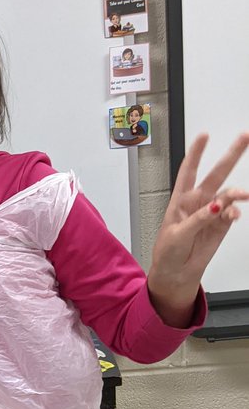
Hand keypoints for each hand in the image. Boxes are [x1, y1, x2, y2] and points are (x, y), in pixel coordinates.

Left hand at [147, 133, 248, 325]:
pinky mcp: (221, 225)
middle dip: (230, 155)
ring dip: (236, 192)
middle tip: (245, 137)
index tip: (205, 135)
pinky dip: (234, 211)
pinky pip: (232, 212)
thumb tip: (215, 206)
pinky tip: (234, 213)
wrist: (176, 274)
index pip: (189, 170)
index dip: (197, 152)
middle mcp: (197, 201)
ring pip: (228, 193)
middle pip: (215, 173)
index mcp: (180, 200)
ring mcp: (211, 212)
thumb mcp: (176, 235)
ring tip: (243, 194)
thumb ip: (197, 219)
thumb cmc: (168, 252)